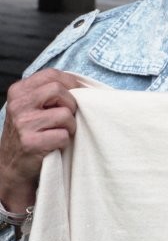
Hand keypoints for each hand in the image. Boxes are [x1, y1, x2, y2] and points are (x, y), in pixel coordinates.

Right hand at [0, 69, 80, 213]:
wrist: (12, 166)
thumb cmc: (29, 133)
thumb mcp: (30, 107)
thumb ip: (47, 93)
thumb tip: (81, 85)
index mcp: (19, 91)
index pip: (51, 74)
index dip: (71, 82)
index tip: (78, 92)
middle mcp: (18, 105)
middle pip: (58, 90)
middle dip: (71, 104)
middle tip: (69, 116)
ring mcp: (23, 124)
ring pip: (64, 114)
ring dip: (70, 125)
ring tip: (62, 132)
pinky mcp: (31, 143)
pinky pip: (63, 136)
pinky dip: (65, 141)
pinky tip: (56, 144)